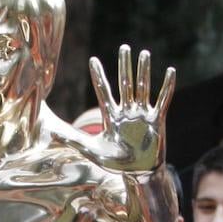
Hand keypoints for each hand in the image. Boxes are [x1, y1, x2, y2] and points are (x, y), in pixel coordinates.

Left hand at [82, 44, 175, 170]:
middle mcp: (126, 112)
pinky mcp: (156, 120)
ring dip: (144, 71)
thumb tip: (52, 134)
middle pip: (125, 84)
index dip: (98, 76)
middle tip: (124, 47)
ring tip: (144, 53)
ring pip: (143, 88)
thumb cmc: (116, 163)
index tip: (93, 60)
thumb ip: (74, 140)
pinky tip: (170, 71)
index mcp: (110, 116)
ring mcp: (142, 114)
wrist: (137, 174)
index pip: (103, 91)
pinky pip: (163, 100)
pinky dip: (167, 86)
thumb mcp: (91, 150)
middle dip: (124, 66)